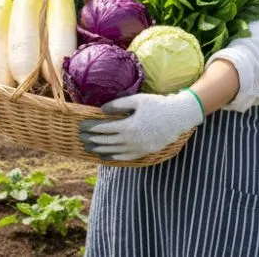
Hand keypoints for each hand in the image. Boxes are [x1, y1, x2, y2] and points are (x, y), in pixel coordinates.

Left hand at [78, 91, 202, 161]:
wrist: (179, 117)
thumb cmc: (158, 105)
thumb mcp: (137, 100)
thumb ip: (118, 105)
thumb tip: (102, 110)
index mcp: (128, 126)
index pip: (103, 129)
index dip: (91, 128)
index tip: (81, 127)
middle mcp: (131, 140)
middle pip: (106, 141)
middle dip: (92, 139)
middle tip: (80, 138)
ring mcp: (138, 148)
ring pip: (114, 151)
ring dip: (100, 150)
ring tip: (88, 148)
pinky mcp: (145, 152)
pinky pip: (126, 157)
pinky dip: (114, 157)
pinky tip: (106, 156)